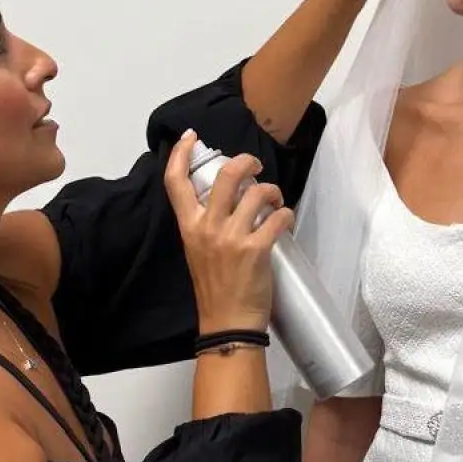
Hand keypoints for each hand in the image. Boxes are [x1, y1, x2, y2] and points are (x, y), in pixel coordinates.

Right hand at [163, 130, 294, 333]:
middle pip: (226, 174)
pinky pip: (278, 217)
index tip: (190, 137)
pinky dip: (287, 215)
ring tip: (275, 202)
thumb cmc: (214, 289)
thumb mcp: (197, 250)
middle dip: (247, 162)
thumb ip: (205, 223)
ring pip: (258, 192)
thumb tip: (228, 198)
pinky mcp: (256, 250)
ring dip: (273, 191)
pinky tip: (286, 220)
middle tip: (256, 167)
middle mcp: (207, 227)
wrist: (226, 324)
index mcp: (189, 226)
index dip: (181, 153)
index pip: (175, 182)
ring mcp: (231, 238)